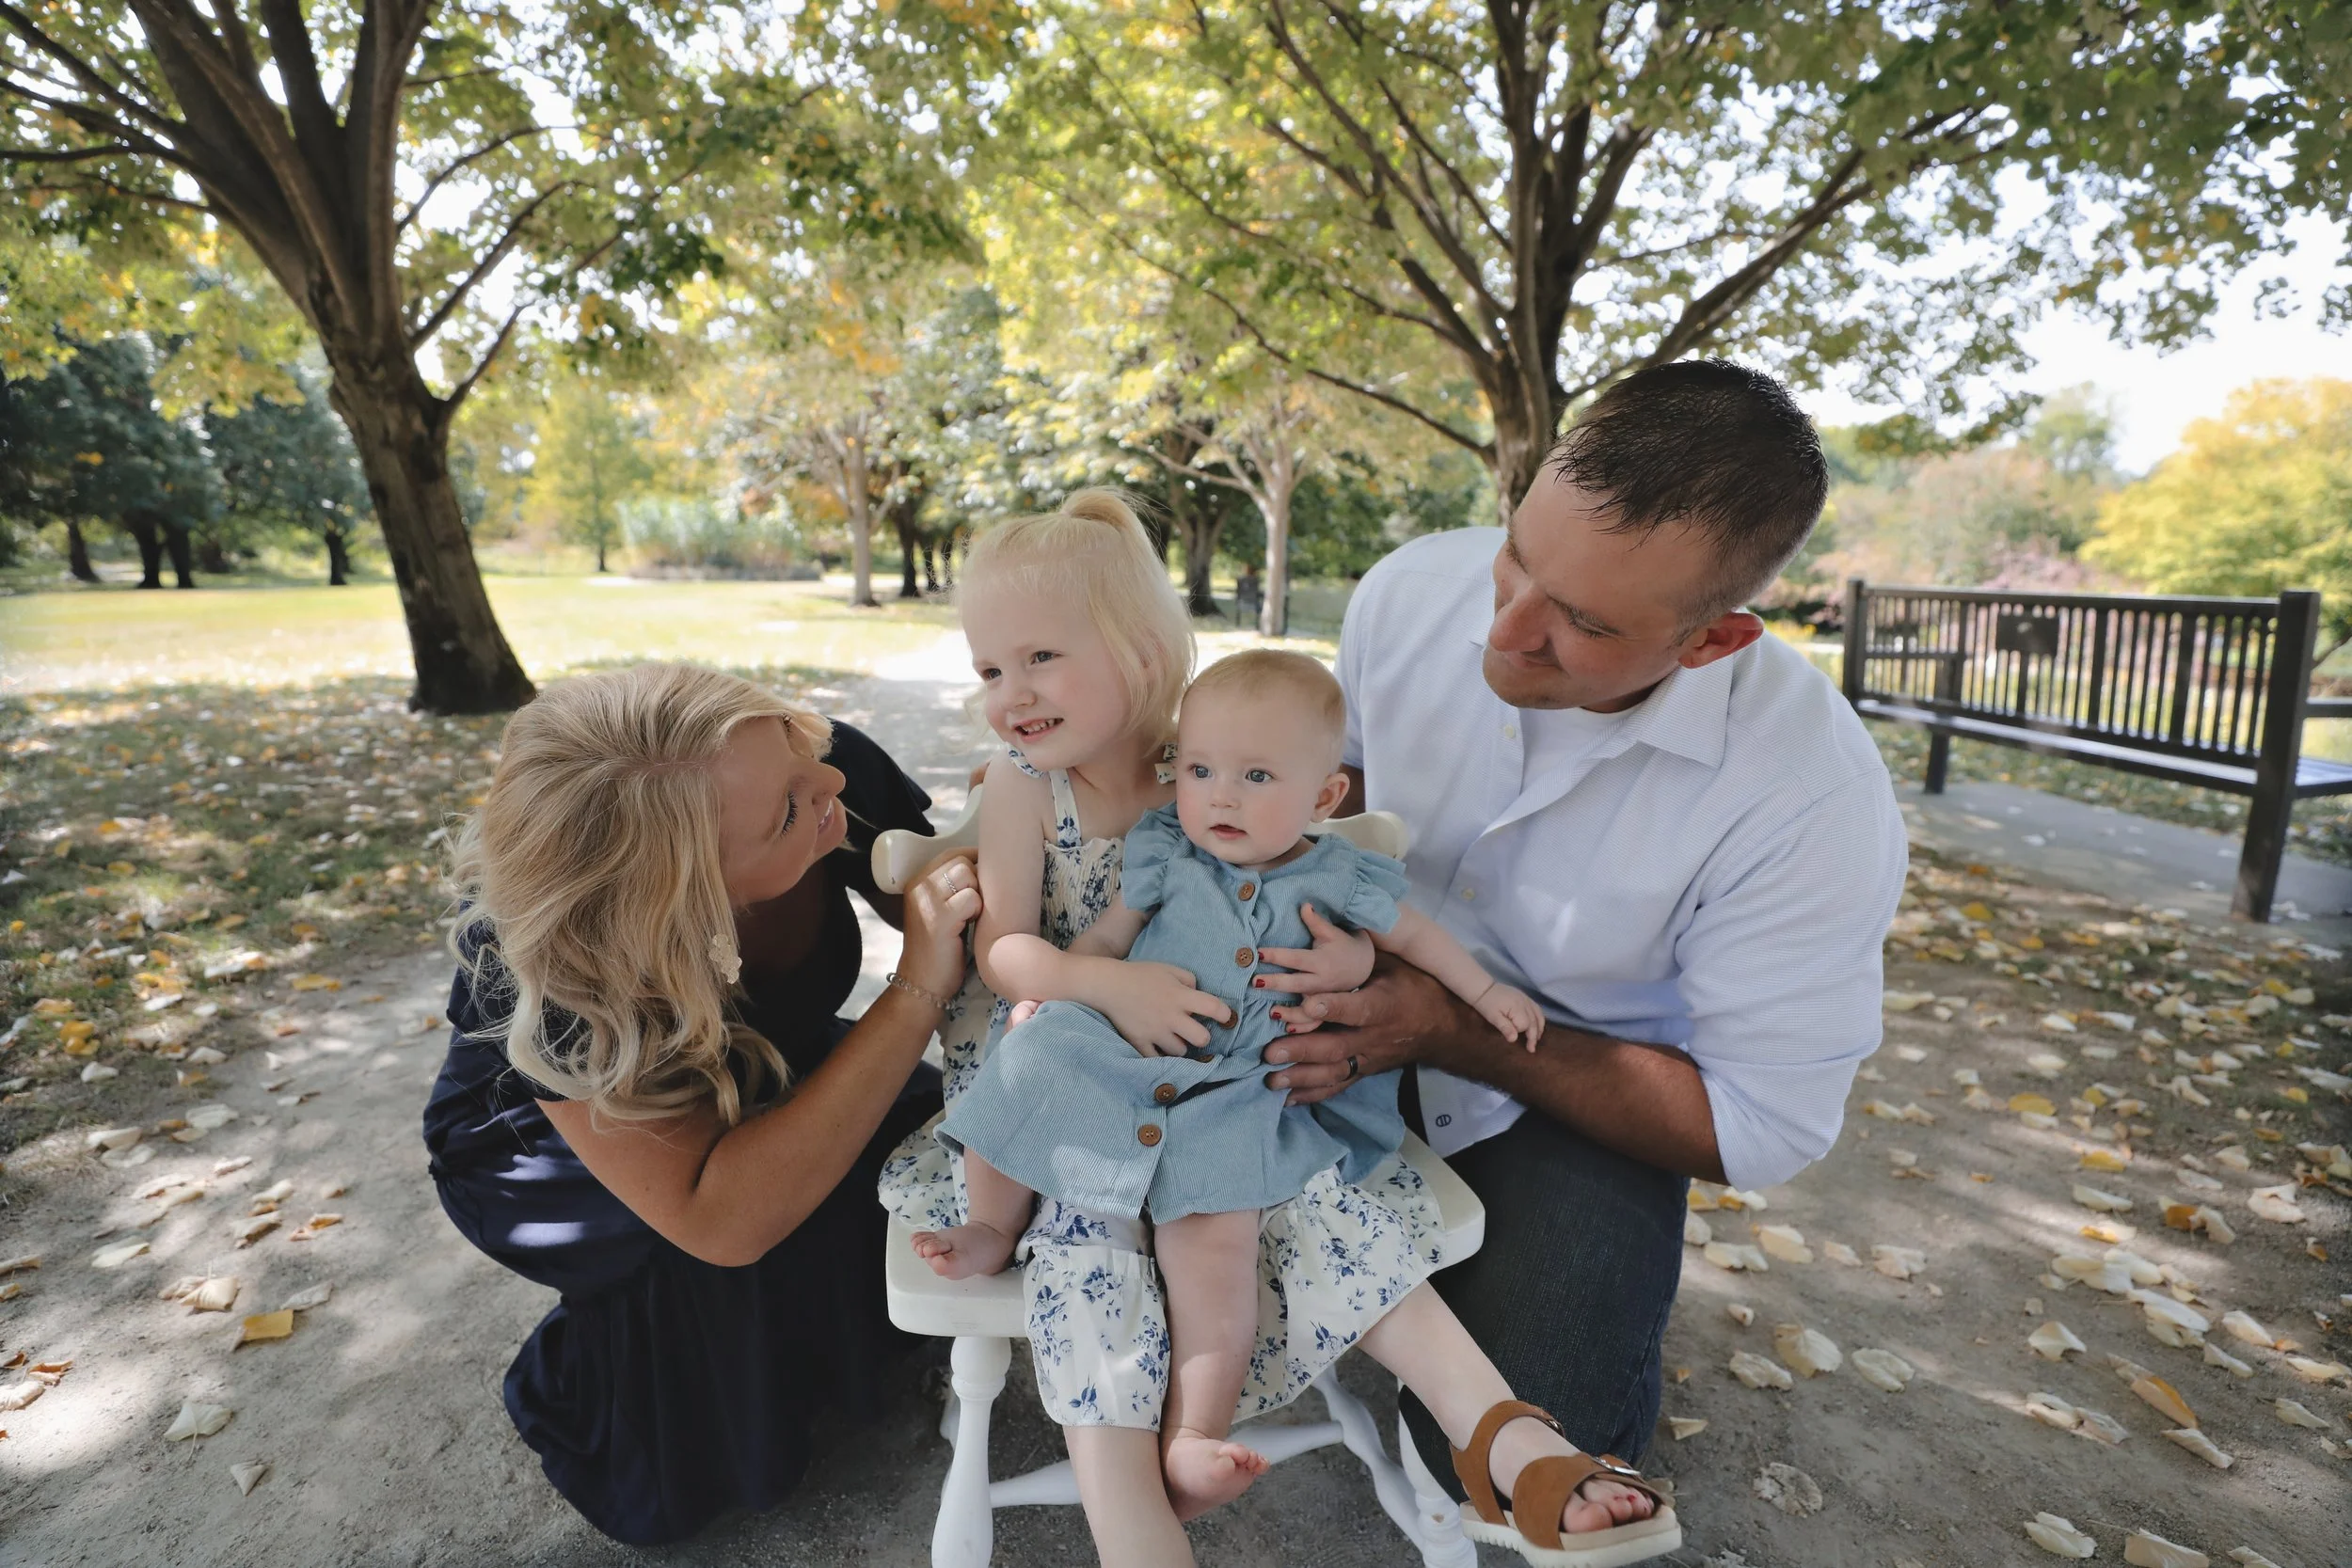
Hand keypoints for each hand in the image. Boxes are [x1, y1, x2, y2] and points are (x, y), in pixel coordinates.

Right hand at [897, 849, 980, 998]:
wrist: (922, 983)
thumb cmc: (938, 949)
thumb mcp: (938, 910)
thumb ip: (952, 888)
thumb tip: (986, 866)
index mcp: (917, 882)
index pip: (952, 853)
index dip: (974, 860)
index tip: (985, 877)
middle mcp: (919, 888)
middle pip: (962, 862)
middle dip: (977, 881)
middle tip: (974, 907)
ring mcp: (927, 902)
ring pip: (967, 875)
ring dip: (977, 895)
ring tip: (970, 916)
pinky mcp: (939, 919)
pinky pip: (972, 898)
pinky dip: (977, 911)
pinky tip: (968, 926)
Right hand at [1099, 962, 1232, 1057]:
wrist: (1108, 985)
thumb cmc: (1141, 974)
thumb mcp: (1169, 969)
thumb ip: (1189, 980)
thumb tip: (1200, 994)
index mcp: (1180, 996)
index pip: (1213, 1007)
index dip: (1225, 1014)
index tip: (1225, 1017)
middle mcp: (1171, 1016)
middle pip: (1202, 1039)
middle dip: (1202, 1036)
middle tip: (1194, 1031)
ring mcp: (1155, 1032)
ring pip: (1181, 1051)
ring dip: (1180, 1045)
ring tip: (1172, 1037)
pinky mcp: (1140, 1042)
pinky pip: (1157, 1059)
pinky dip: (1160, 1055)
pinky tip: (1159, 1047)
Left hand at [1253, 903, 1372, 1031]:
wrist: (1366, 965)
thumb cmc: (1344, 945)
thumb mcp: (1332, 932)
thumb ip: (1316, 922)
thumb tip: (1304, 905)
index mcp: (1322, 961)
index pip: (1296, 958)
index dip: (1277, 955)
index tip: (1257, 953)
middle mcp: (1323, 982)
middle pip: (1297, 984)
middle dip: (1277, 984)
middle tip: (1254, 982)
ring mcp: (1325, 998)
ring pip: (1307, 1009)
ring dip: (1289, 1013)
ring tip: (1271, 1012)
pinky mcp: (1326, 1009)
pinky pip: (1315, 1023)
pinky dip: (1303, 1028)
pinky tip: (1287, 1030)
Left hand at [1261, 953, 1473, 1105]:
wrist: (1444, 1030)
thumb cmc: (1416, 989)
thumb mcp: (1395, 965)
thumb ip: (1362, 955)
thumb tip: (1324, 922)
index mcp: (1383, 1006)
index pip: (1355, 1008)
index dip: (1332, 1007)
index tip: (1307, 1002)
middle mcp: (1374, 1037)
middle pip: (1336, 1047)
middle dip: (1302, 1051)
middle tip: (1270, 1052)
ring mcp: (1368, 1059)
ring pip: (1333, 1072)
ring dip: (1300, 1078)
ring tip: (1270, 1080)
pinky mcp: (1364, 1071)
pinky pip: (1336, 1086)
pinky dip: (1311, 1094)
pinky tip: (1286, 1099)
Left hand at [1474, 981, 1546, 1049]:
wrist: (1483, 988)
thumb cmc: (1486, 1004)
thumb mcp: (1493, 1017)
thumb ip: (1505, 1028)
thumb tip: (1514, 1040)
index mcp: (1517, 1007)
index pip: (1525, 1025)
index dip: (1521, 1033)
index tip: (1518, 1041)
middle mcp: (1524, 1002)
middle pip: (1534, 1021)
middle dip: (1534, 1036)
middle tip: (1531, 1049)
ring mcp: (1526, 998)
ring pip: (1538, 1015)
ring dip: (1539, 1027)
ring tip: (1537, 1039)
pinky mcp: (1524, 997)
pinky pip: (1536, 1008)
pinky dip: (1539, 1018)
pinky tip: (1537, 1024)